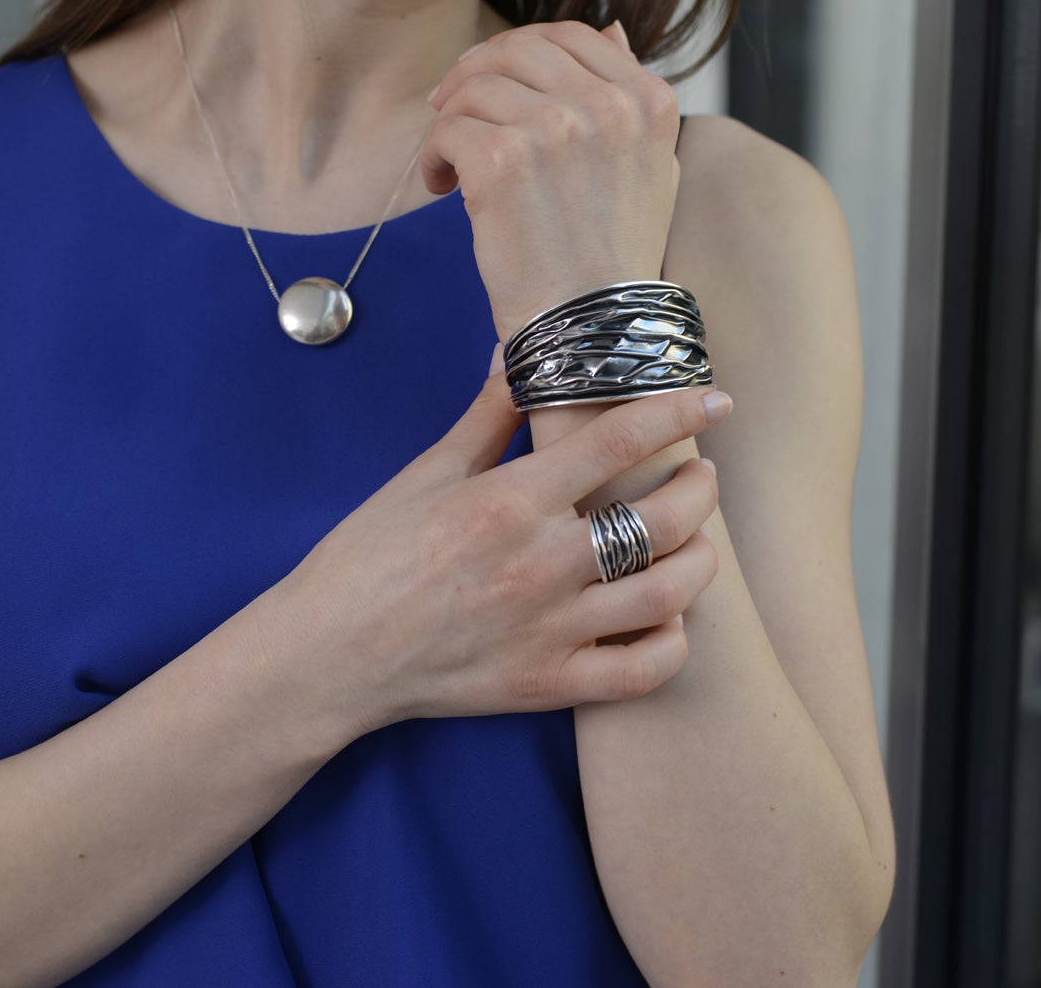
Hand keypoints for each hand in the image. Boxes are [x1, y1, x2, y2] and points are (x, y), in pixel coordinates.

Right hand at [258, 355, 726, 732]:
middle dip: (700, 487)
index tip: (713, 400)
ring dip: (700, 559)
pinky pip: (644, 669)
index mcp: (509, 500)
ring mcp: (550, 630)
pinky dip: (672, 641)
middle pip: (665, 517)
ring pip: (671, 593)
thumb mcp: (423, 475)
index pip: (620, 440)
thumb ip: (486, 417)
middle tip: (699, 474)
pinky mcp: (549, 685)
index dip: (679, 412)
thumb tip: (518, 355)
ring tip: (694, 541)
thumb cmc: (365, 560)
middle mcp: (540, 563)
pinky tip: (665, 616)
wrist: (327, 657)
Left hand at [420, 19, 682, 343]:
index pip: (572, 36)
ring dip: (451, 122)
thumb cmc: (611, 256)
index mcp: (648, 101)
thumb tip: (612, 29)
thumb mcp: (650, 166)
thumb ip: (629, 97)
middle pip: (516, 48)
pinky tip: (445, 188)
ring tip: (454, 167)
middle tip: (451, 110)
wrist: (593, 328)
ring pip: (475, 86)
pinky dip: (434, 157)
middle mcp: (608, 105)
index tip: (492, 82)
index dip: (519, 51)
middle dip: (474, 73)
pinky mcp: (503, 159)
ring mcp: (555, 128)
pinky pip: (447, 128)